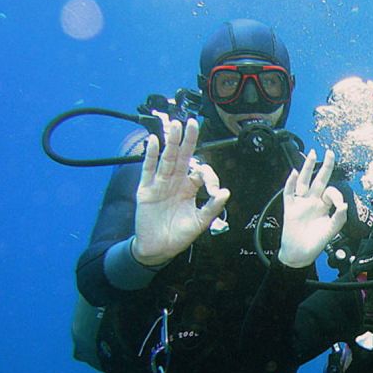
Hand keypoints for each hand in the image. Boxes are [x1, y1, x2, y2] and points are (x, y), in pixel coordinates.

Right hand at [132, 118, 229, 265]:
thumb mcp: (200, 222)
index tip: (215, 191)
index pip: (200, 173)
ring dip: (171, 143)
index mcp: (189, 189)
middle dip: (188, 141)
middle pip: (182, 157)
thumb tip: (226, 193)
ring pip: (167, 160)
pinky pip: (148, 169)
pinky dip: (151, 156)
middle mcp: (175, 183)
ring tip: (175, 126)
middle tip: (192, 123)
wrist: (157, 249)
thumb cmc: (178, 236)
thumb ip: (212, 207)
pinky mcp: (146, 190)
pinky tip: (155, 142)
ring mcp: (160, 184)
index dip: (209, 176)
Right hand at [277, 149, 347, 267]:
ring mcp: (301, 203)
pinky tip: (294, 173)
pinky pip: (289, 193)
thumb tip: (343, 205)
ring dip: (307, 168)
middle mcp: (313, 202)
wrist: (299, 254)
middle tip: (330, 152)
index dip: (336, 195)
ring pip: (304, 182)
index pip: (331, 192)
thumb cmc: (315, 243)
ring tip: (312, 154)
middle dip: (325, 167)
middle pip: (319, 180)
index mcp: (324, 206)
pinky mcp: (290, 208)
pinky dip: (290, 183)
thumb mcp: (330, 231)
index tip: (339, 205)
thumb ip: (338, 218)